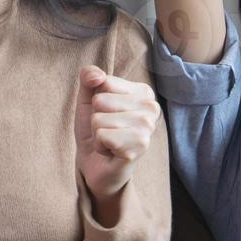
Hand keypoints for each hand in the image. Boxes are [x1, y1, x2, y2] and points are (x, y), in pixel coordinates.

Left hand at [76, 67, 161, 203]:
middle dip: (95, 118)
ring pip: (99, 119)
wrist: (98, 166)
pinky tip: (111, 151)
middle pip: (101, 101)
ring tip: (108, 142)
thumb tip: (95, 74)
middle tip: (107, 130)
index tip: (106, 114)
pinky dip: (100, 146)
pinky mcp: (140, 147)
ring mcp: (148, 128)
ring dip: (97, 134)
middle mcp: (152, 107)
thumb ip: (89, 79)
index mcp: (143, 92)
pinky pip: (102, 136)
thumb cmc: (97, 130)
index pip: (105, 82)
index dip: (96, 100)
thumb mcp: (88, 101)